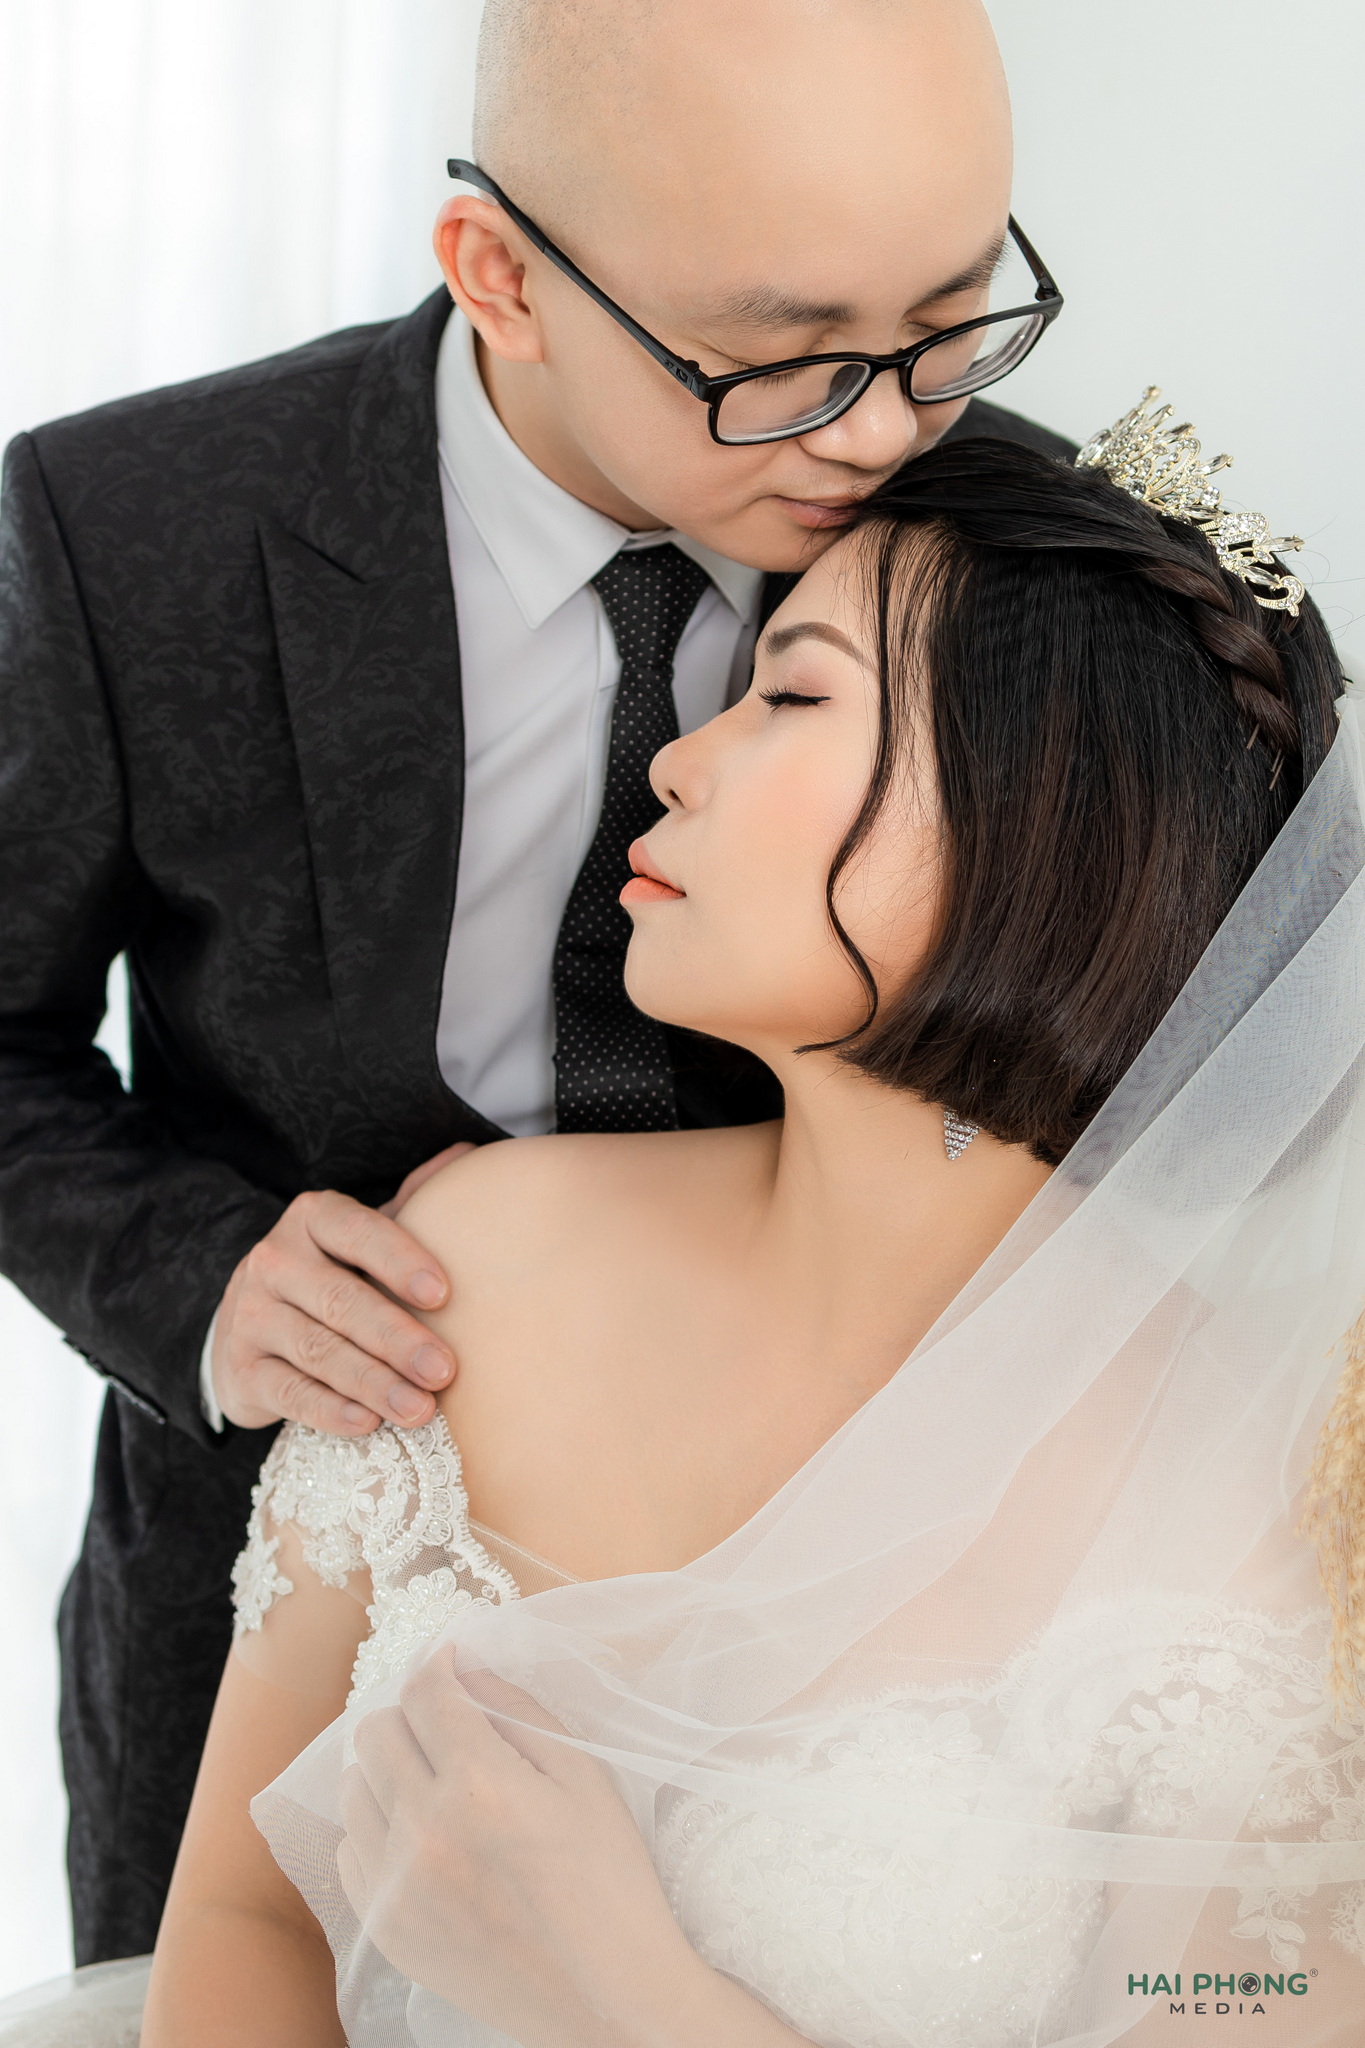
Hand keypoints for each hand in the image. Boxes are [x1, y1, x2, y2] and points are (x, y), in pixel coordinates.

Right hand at [212, 1145, 471, 1433]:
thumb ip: (411, 1203)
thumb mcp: (361, 1237)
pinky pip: (289, 1392)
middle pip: (341, 1300)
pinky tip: (368, 1424)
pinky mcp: (240, 1369)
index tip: (444, 1292)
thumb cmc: (327, 1275)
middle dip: (397, 1338)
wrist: (244, 1326)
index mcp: (311, 1219)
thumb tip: (469, 1155)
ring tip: (421, 1409)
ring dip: (374, 1383)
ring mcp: (251, 1316)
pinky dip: (330, 1410)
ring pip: (318, 1351)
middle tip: (445, 1369)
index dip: (399, 1259)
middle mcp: (274, 1261)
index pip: (356, 1232)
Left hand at [338, 1651, 788, 2047]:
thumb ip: (519, 1710)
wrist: (607, 1997)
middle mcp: (425, 1832)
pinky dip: (376, 1828)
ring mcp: (398, 1886)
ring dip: (386, 1767)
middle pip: (375, 1734)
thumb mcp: (584, 1776)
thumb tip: (466, 1668)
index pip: (425, 1694)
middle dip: (409, 1712)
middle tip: (445, 1721)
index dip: (437, 1664)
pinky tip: (420, 1833)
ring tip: (432, 1777)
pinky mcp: (389, 1930)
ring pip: (352, 1790)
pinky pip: (352, 1852)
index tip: (451, 1663)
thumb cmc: (610, 1881)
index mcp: (480, 1785)